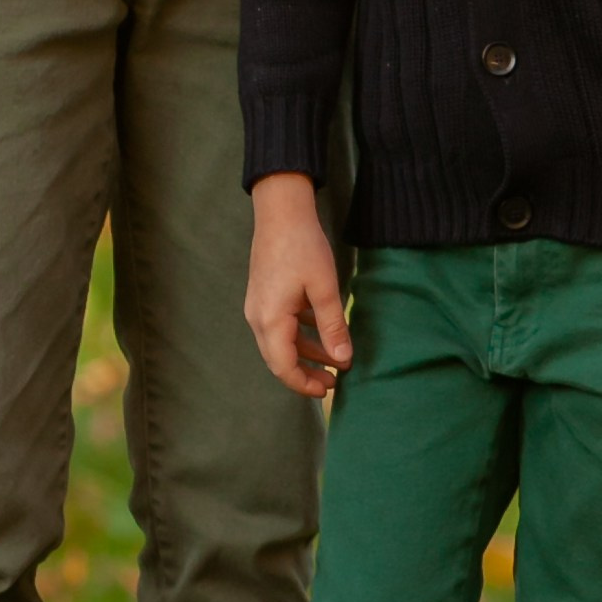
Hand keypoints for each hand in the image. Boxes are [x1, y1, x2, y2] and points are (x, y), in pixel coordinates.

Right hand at [245, 171, 352, 397]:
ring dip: (307, 352)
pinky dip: (300, 333)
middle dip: (306, 372)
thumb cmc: (303, 246)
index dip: (304, 384)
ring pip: (281, 342)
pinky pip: (280, 325)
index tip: (327, 390)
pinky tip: (322, 330)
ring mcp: (258, 306)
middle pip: (279, 359)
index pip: (284, 367)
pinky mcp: (263, 295)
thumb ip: (333, 326)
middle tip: (334, 380)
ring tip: (335, 359)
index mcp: (270, 320)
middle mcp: (258, 317)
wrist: (280, 211)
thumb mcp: (324, 288)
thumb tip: (343, 360)